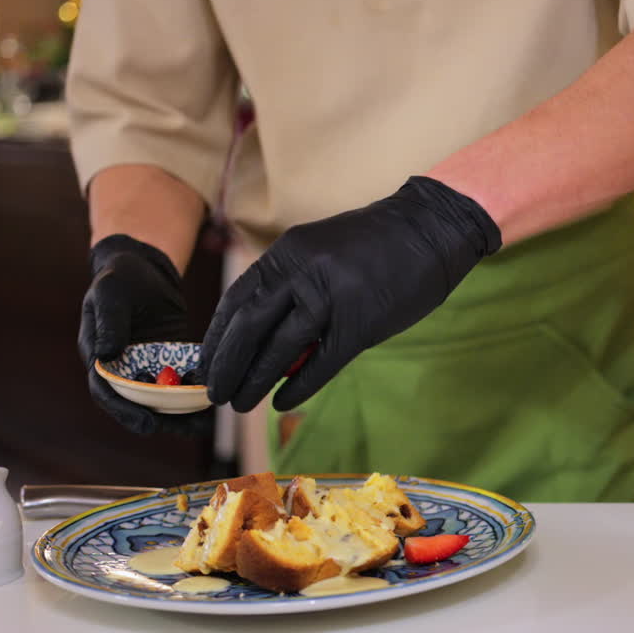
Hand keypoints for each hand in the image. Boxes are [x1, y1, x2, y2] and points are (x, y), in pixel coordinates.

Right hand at [79, 234, 210, 433]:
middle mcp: (122, 369)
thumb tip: (107, 354)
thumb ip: (109, 322)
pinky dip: (195, 389)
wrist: (143, 266)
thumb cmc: (119, 277)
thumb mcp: (110, 294)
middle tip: (188, 428)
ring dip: (182, 412)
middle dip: (163, 419)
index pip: (107, 392)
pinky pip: (181, 380)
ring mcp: (146, 367)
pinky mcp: (168, 361)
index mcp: (100, 358)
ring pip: (162, 399)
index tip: (147, 424)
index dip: (125, 412)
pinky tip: (215, 394)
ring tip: (206, 422)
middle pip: (138, 404)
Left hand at [202, 176, 500, 411]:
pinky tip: (282, 402)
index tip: (204, 363)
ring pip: (279, 349)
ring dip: (255, 381)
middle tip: (215, 392)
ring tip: (240, 403)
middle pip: (249, 327)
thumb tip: (261, 332)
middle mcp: (302, 272)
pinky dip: (298, 386)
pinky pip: (321, 363)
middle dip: (227, 365)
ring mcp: (331, 297)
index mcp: (287, 252)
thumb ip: (290, 284)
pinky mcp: (360, 323)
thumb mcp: (319, 251)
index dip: (216, 336)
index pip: (237, 299)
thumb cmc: (375, 244)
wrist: (429, 229)